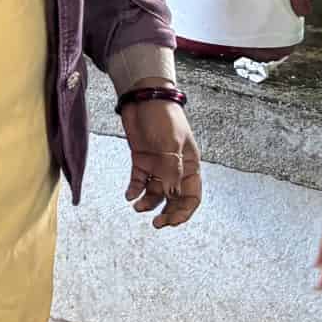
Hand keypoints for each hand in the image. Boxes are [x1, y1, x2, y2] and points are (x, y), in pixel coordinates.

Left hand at [122, 98, 203, 228]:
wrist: (143, 97)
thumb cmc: (163, 115)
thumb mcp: (170, 143)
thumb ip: (171, 169)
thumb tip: (172, 195)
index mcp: (189, 165)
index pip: (192, 195)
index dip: (184, 211)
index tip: (171, 221)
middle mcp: (175, 168)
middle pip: (175, 199)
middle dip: (167, 213)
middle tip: (156, 224)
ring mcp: (158, 165)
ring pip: (156, 193)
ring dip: (148, 203)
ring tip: (137, 207)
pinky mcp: (141, 160)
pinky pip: (139, 182)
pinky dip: (134, 190)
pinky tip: (129, 195)